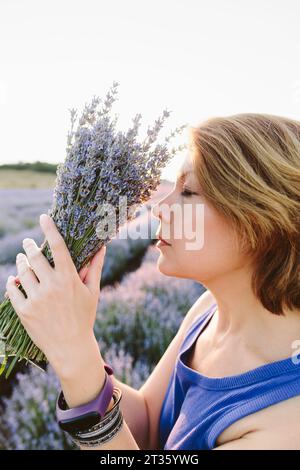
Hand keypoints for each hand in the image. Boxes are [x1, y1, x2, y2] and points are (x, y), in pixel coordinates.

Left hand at [5, 213, 106, 377]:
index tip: (43, 217)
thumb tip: (103, 247)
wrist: (71, 347)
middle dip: (29, 246)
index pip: (58, 246)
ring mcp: (36, 298)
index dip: (50, 229)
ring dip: (20, 262)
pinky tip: (15, 279)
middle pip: (34, 256)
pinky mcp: (24, 311)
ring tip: (22, 259)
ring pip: (22, 271)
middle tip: (28, 243)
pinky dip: (12, 282)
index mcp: (69, 278)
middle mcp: (51, 285)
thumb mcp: (93, 291)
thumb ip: (96, 267)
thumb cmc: (84, 317)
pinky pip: (13, 289)